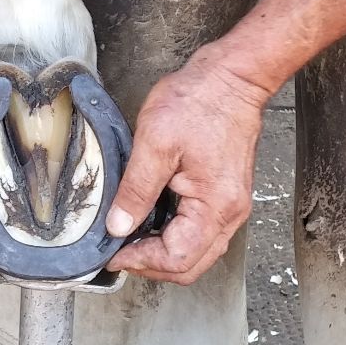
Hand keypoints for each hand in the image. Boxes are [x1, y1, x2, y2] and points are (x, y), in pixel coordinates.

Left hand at [106, 48, 271, 283]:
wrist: (232, 78)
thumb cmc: (200, 101)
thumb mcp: (156, 142)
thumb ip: (136, 189)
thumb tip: (118, 226)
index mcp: (215, 206)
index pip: (178, 258)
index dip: (141, 261)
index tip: (113, 253)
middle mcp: (230, 213)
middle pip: (191, 266)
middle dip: (152, 265)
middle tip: (119, 253)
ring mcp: (231, 206)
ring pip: (198, 253)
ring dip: (163, 253)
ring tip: (131, 239)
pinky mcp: (225, 196)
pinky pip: (201, 233)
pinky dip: (175, 237)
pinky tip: (151, 222)